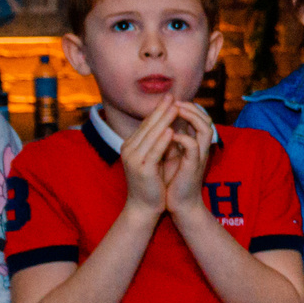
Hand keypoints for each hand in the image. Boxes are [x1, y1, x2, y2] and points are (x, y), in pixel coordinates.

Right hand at [117, 99, 183, 214]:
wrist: (144, 206)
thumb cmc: (151, 182)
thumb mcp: (153, 158)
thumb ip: (157, 142)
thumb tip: (167, 123)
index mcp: (130, 145)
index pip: (146, 124)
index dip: (158, 110)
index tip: (170, 97)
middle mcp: (128, 149)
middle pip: (148, 126)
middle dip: (161, 110)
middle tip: (172, 96)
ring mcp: (134, 159)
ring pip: (151, 135)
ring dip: (164, 120)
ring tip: (175, 108)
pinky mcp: (142, 169)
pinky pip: (154, 151)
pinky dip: (163, 140)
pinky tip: (171, 130)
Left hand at [159, 101, 214, 217]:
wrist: (178, 204)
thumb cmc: (173, 180)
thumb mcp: (172, 156)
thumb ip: (171, 141)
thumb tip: (162, 124)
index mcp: (197, 145)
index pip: (200, 119)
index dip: (189, 107)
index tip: (173, 102)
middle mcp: (201, 148)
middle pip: (206, 119)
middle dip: (192, 108)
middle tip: (175, 102)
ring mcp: (199, 157)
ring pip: (205, 128)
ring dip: (191, 117)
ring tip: (176, 110)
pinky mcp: (193, 166)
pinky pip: (192, 146)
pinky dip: (182, 137)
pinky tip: (170, 134)